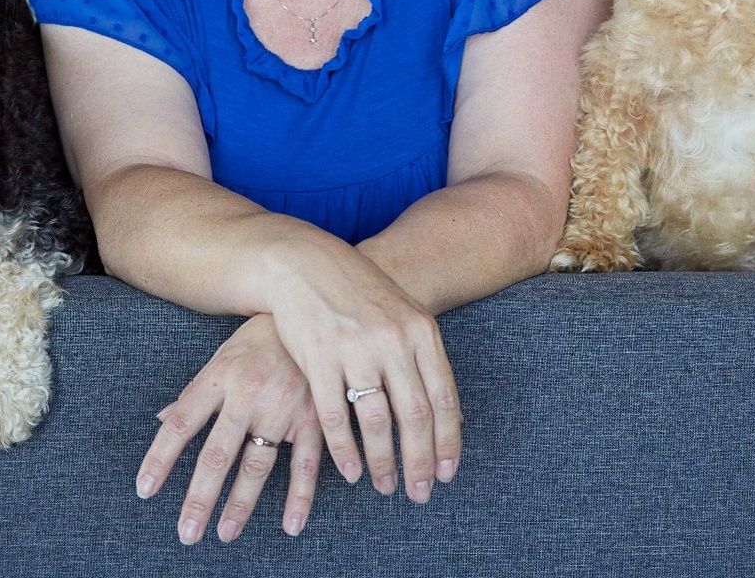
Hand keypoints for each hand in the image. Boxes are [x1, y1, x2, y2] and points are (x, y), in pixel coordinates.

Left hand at [137, 314, 324, 542]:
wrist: (307, 310)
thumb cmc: (257, 339)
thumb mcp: (220, 359)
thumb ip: (194, 393)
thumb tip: (163, 419)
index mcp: (218, 378)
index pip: (181, 423)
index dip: (161, 457)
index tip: (145, 489)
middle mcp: (247, 394)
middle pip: (218, 453)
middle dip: (200, 497)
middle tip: (187, 532)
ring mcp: (282, 406)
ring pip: (257, 463)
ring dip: (241, 503)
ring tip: (225, 532)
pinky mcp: (313, 416)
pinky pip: (306, 462)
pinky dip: (300, 495)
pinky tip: (291, 523)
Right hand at [263, 238, 460, 504]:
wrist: (304, 262)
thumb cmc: (357, 293)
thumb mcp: (400, 314)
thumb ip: (422, 358)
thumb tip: (449, 415)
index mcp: (420, 330)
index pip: (443, 398)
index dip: (447, 442)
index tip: (446, 473)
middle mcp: (392, 340)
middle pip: (415, 415)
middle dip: (419, 461)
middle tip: (419, 492)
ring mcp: (354, 348)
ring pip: (375, 420)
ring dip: (383, 460)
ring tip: (385, 485)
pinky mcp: (318, 357)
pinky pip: (334, 415)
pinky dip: (345, 449)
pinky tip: (351, 471)